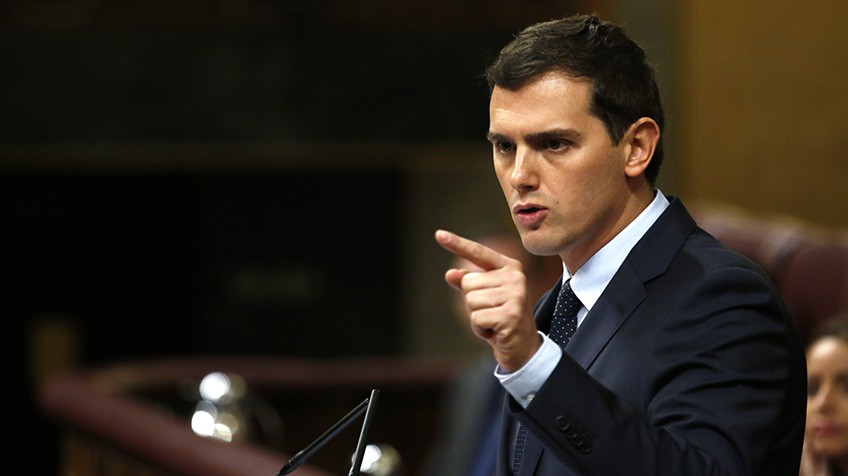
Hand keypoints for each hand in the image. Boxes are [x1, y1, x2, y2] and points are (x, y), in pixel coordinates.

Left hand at [435, 229, 541, 371]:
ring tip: (493, 322)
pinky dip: (480, 329)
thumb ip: (469, 283)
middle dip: (473, 303)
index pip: (478, 253)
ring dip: (476, 317)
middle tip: (491, 313)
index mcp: (509, 267)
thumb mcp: (484, 298)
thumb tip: (450, 274)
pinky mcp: (511, 314)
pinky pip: (477, 318)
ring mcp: (515, 294)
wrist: (523, 347)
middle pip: (468, 283)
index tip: (438, 234)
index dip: (457, 244)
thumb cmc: (500, 318)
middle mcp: (515, 277)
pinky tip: (495, 331)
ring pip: (471, 300)